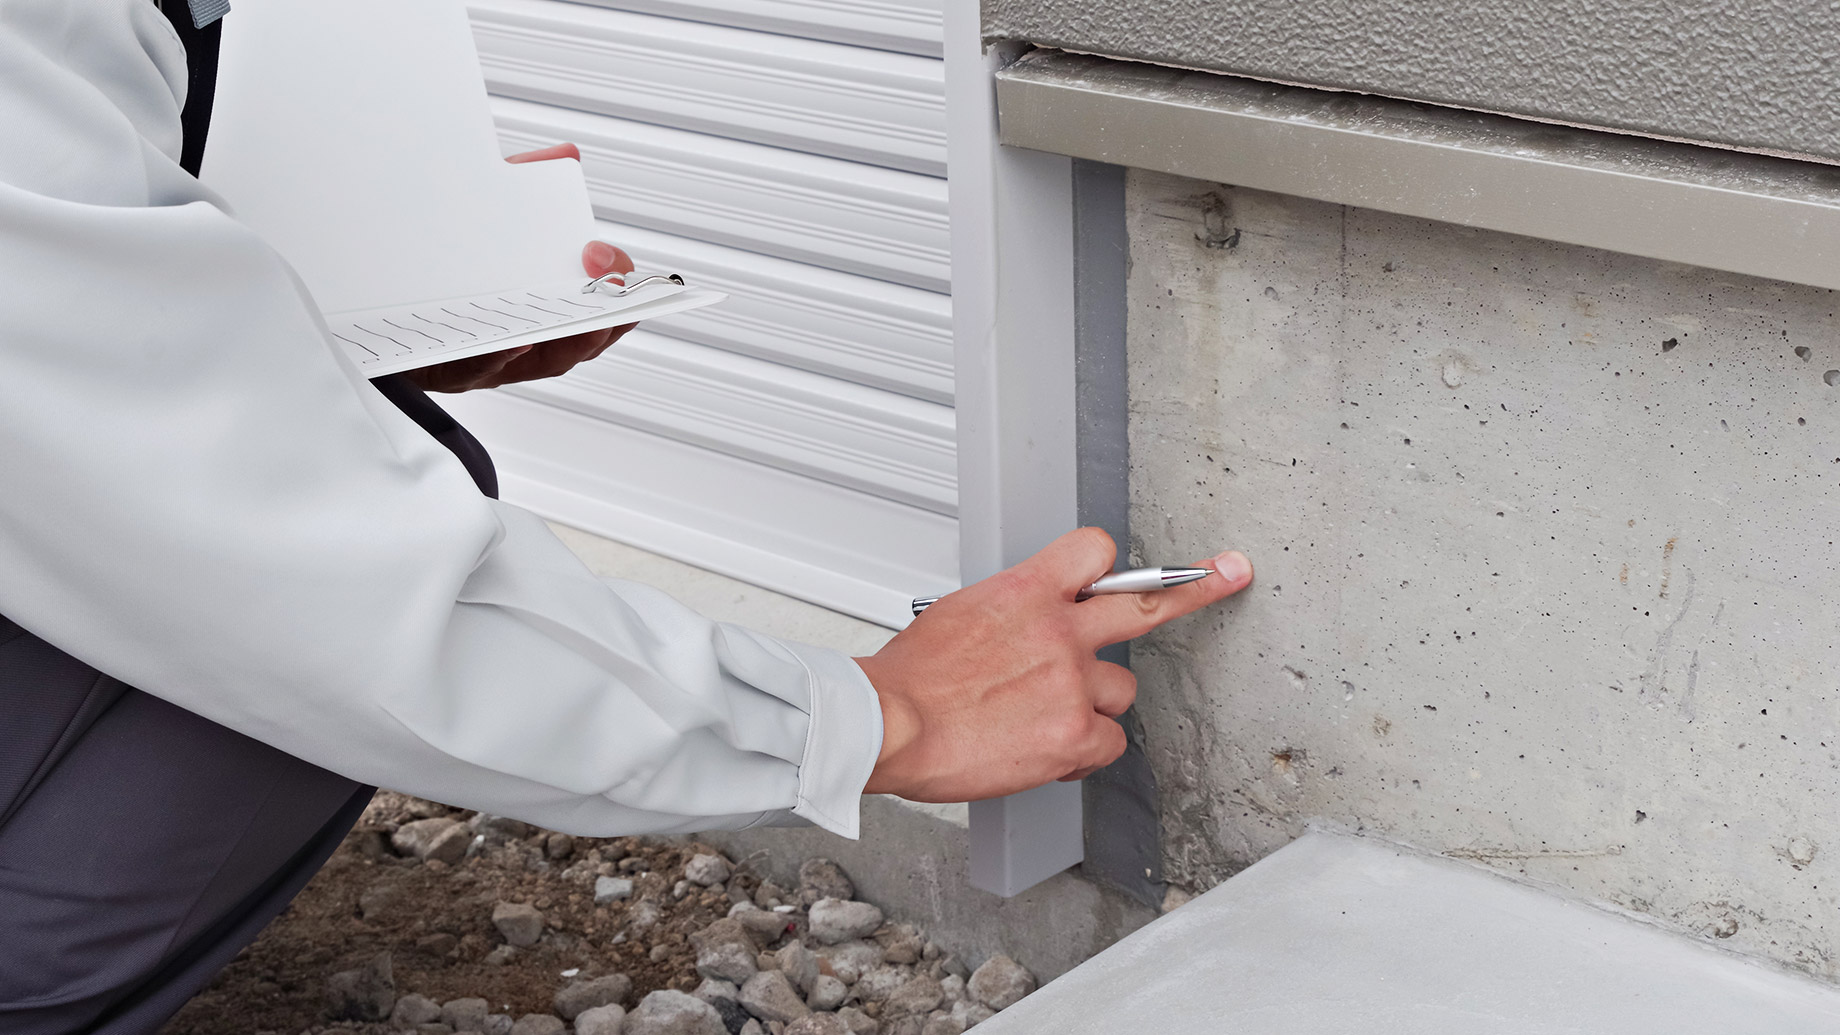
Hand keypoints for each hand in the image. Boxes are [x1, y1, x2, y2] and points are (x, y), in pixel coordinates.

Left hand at [404, 144, 638, 392]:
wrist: (349, 280)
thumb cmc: (419, 252)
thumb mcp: (474, 208)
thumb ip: (519, 182)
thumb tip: (564, 156)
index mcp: (527, 308)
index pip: (588, 313)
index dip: (617, 301)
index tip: (629, 275)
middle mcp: (508, 342)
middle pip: (570, 346)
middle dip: (600, 320)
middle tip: (613, 291)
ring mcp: (476, 359)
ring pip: (532, 363)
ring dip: (563, 342)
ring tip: (583, 319)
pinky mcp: (434, 369)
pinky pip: (472, 369)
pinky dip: (498, 356)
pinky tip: (515, 337)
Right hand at [858, 528, 1253, 802]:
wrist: (890, 724)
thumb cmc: (911, 680)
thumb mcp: (958, 616)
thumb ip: (1010, 614)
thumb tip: (1025, 628)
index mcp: (1025, 592)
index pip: (1094, 554)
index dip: (1108, 565)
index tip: (1128, 567)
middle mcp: (1058, 629)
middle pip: (1144, 602)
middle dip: (1195, 587)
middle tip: (1227, 574)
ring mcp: (1072, 681)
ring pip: (1119, 690)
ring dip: (1092, 704)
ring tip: (1041, 717)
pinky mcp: (1074, 733)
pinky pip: (1107, 742)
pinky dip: (1082, 750)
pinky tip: (1045, 751)